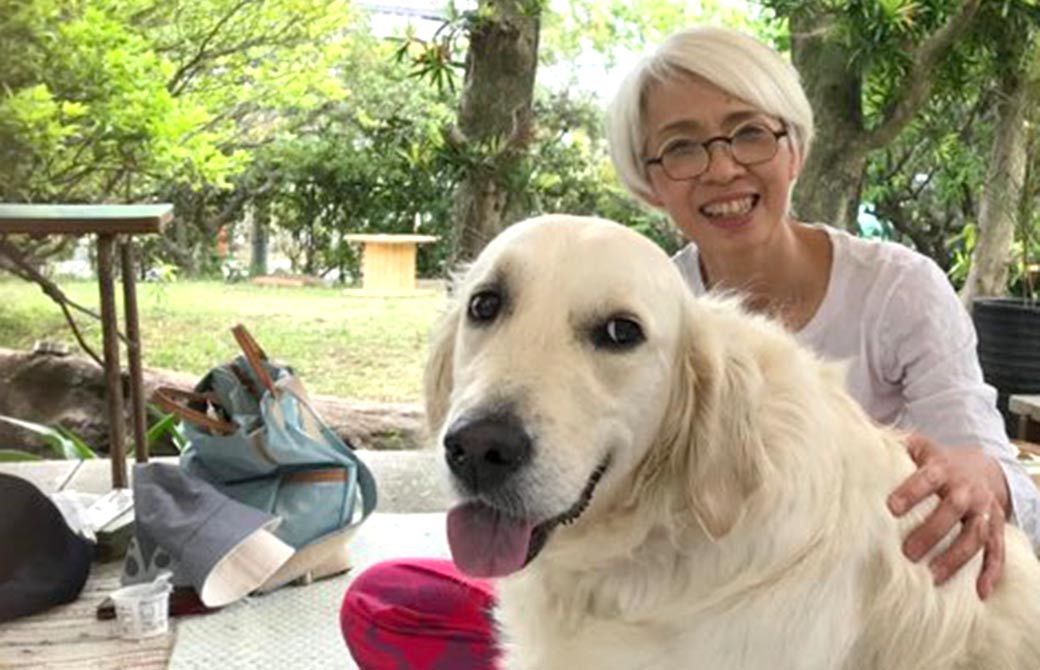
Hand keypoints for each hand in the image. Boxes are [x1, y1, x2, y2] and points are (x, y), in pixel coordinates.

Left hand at [886, 433, 1008, 598]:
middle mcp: (966, 490)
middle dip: (931, 532)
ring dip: (956, 557)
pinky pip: (997, 552)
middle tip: (908, 552)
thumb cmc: (938, 462)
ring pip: (974, 536)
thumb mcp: (921, 448)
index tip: (891, 507)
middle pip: (952, 511)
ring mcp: (984, 511)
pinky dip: (990, 572)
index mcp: (944, 469)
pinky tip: (978, 591)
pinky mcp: (996, 529)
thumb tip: (860, 440)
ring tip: (934, 576)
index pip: (927, 478)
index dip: (911, 492)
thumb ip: (895, 446)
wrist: (983, 468)